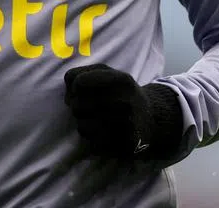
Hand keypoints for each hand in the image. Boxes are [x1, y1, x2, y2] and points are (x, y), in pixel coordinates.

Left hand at [63, 64, 182, 159]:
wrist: (150, 119)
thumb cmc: (121, 93)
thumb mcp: (109, 73)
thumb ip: (84, 73)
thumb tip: (68, 92)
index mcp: (121, 80)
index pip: (79, 81)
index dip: (74, 86)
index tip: (80, 90)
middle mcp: (125, 102)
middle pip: (76, 104)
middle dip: (76, 105)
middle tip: (87, 105)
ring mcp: (125, 125)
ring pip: (81, 124)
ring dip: (82, 121)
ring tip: (94, 117)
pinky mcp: (122, 145)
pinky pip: (89, 141)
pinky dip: (90, 135)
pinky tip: (101, 130)